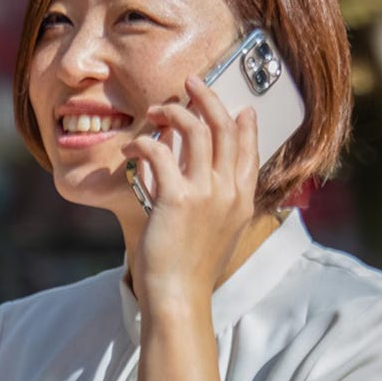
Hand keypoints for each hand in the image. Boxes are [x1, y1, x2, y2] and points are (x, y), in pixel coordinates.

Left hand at [127, 73, 259, 311]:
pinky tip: (132, 149)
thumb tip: (194, 181)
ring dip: (174, 113)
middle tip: (190, 83)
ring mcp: (206, 193)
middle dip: (208, 98)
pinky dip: (144, 144)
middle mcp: (229, 191)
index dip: (243, 123)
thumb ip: (214, 204)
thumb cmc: (190, 271)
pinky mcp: (177, 198)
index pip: (249, 149)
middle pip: (225, 128)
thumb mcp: (215, 234)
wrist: (179, 297)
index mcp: (242, 200)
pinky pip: (160, 153)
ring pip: (196, 131)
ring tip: (157, 110)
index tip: (237, 107)